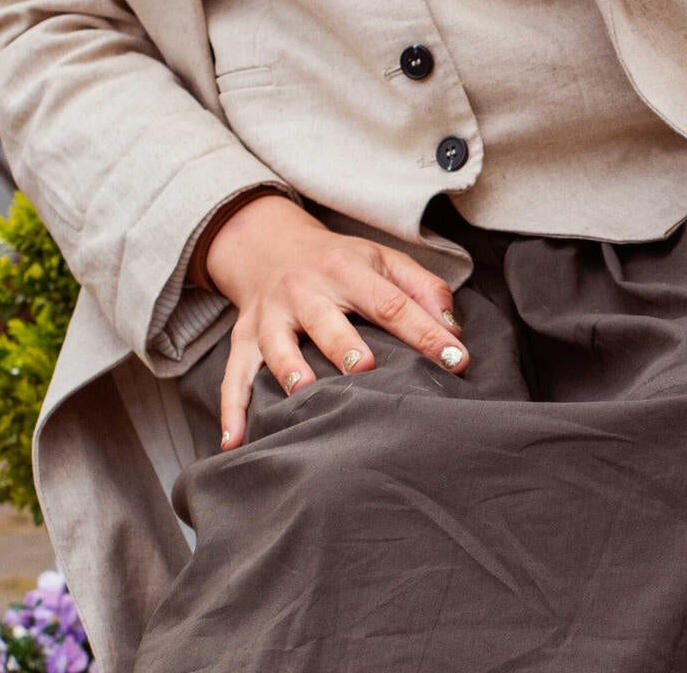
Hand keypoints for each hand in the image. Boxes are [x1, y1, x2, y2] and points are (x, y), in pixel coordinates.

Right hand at [200, 193, 467, 447]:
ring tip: (304, 394)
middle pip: (327, 320)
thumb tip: (453, 328)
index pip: (391, 302)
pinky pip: (233, 377)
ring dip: (290, 369)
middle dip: (345, 345)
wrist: (270, 245)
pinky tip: (236, 441)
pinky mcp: (243, 340)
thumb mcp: (383, 260)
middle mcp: (306, 291)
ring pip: (277, 345)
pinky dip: (232, 409)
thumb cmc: (339, 261)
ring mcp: (271, 317)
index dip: (424, 331)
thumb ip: (423, 289)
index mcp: (349, 271)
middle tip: (365, 369)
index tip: (455, 359)